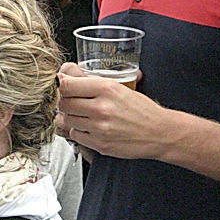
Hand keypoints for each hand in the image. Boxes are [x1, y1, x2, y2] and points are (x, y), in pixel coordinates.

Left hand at [56, 62, 170, 158]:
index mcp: (106, 88)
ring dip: (71, 116)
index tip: (61, 85)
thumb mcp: (119, 86)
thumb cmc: (141, 109)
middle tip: (73, 101)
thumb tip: (64, 74)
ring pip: (67, 119)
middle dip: (65, 101)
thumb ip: (91, 81)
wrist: (160, 132)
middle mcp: (101, 107)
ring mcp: (99, 128)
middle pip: (63, 102)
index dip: (60, 85)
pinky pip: (75, 135)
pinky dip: (78, 131)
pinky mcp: (99, 144)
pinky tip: (90, 127)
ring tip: (84, 114)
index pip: (66, 85)